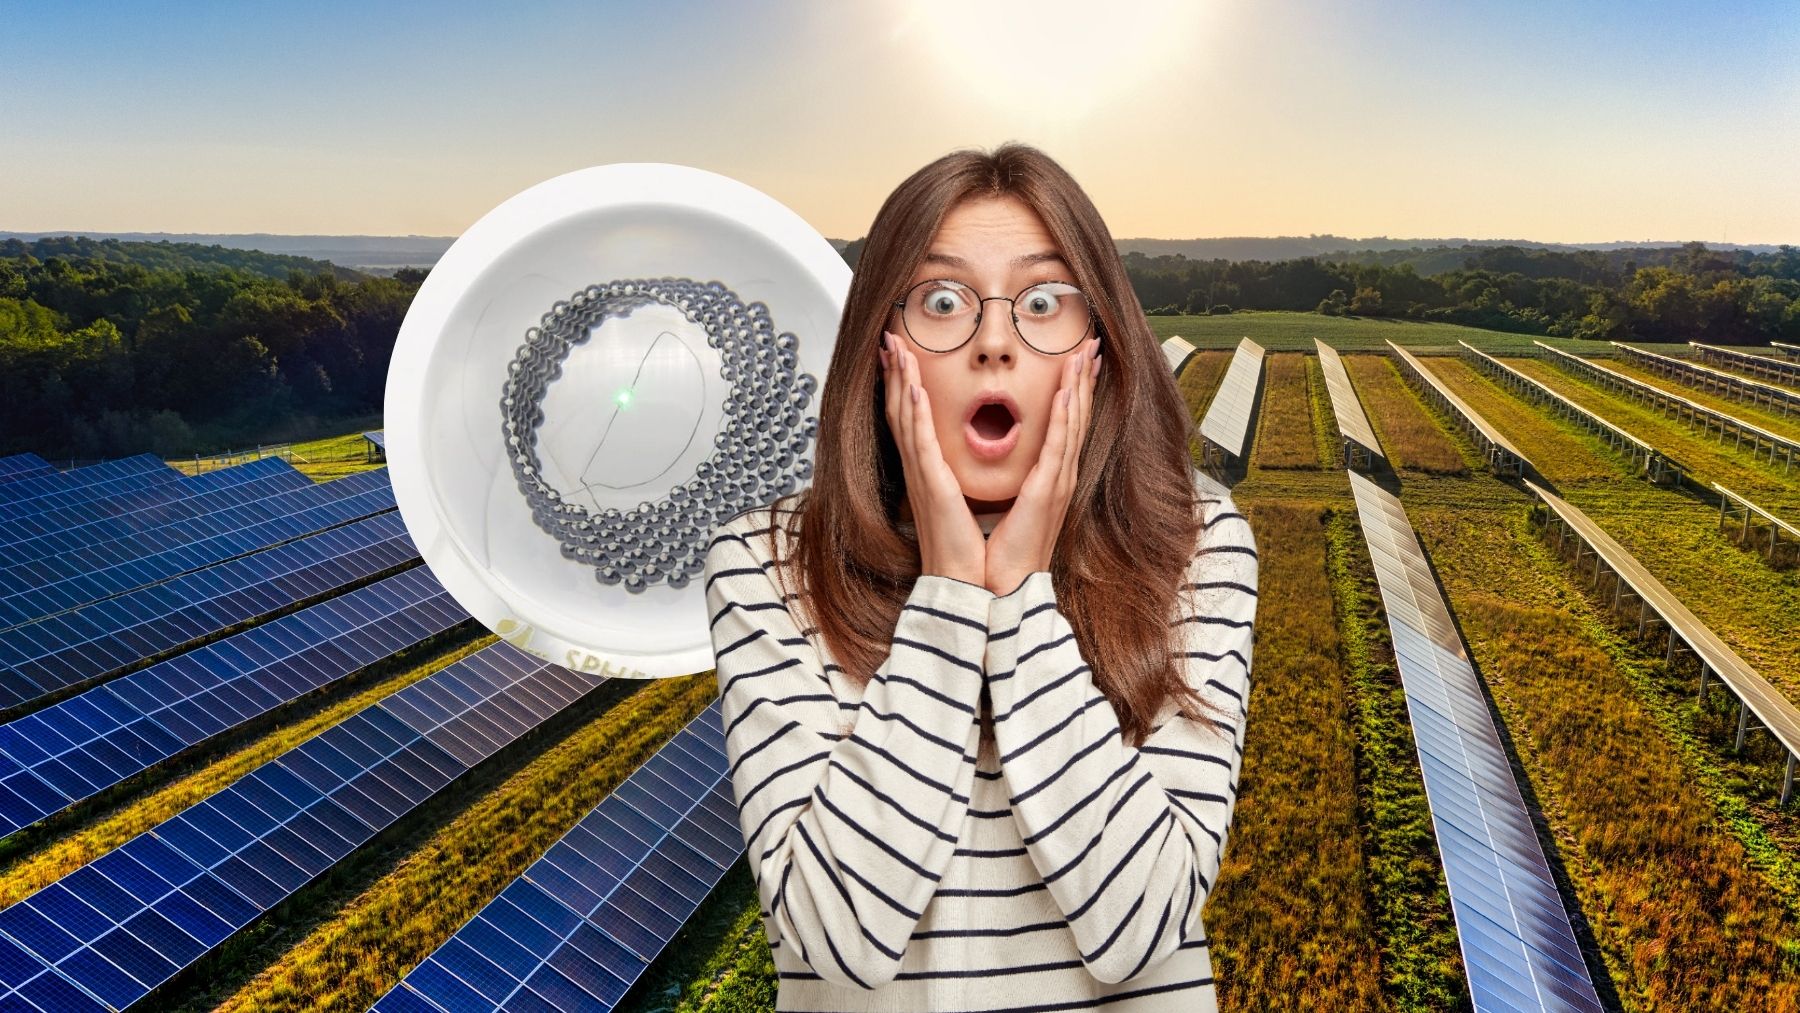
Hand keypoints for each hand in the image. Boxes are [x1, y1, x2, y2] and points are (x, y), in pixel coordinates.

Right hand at [882, 330, 987, 585]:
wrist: (971, 584)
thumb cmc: (974, 550)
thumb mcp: (972, 504)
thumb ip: (965, 480)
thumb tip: (971, 466)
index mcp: (932, 472)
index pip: (914, 418)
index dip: (906, 384)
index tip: (903, 355)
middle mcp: (922, 469)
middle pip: (902, 410)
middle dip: (896, 372)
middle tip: (890, 339)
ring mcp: (923, 476)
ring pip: (906, 418)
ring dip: (901, 381)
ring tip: (895, 349)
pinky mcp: (931, 487)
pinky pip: (920, 445)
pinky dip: (915, 416)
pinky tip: (914, 391)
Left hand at [984, 335, 1099, 595]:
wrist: (1002, 587)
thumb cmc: (999, 552)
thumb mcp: (1004, 507)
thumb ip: (1009, 483)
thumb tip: (1000, 465)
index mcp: (1049, 478)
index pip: (1065, 425)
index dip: (1073, 391)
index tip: (1076, 362)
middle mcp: (1059, 476)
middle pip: (1076, 417)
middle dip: (1083, 379)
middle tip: (1091, 344)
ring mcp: (1057, 483)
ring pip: (1072, 424)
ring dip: (1078, 386)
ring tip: (1082, 354)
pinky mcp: (1048, 491)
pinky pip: (1058, 446)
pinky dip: (1064, 416)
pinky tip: (1066, 391)